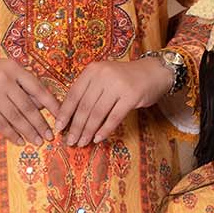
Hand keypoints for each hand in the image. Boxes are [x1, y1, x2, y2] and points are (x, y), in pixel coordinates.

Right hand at [0, 54, 57, 144]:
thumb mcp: (0, 70)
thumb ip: (19, 84)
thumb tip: (41, 105)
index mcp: (13, 68)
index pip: (39, 89)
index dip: (52, 105)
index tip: (61, 118)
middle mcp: (4, 79)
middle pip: (29, 107)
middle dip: (42, 124)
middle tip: (51, 136)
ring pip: (17, 118)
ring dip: (29, 132)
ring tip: (38, 141)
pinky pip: (1, 124)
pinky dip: (12, 134)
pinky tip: (20, 141)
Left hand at [53, 57, 171, 146]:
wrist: (154, 72)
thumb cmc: (126, 78)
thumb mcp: (104, 77)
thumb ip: (89, 91)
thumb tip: (72, 117)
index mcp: (92, 70)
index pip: (74, 94)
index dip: (65, 113)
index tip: (59, 127)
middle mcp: (103, 75)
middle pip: (84, 106)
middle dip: (76, 126)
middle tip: (70, 141)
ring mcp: (118, 85)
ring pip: (97, 113)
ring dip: (88, 131)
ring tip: (82, 142)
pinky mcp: (131, 96)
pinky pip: (114, 118)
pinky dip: (105, 130)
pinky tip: (98, 139)